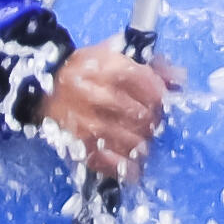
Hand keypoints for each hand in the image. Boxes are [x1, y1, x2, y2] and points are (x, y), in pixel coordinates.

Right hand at [41, 40, 173, 179]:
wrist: (43, 86)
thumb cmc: (87, 69)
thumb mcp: (116, 55)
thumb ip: (152, 65)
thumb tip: (180, 79)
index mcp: (108, 68)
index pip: (147, 85)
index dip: (159, 95)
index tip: (159, 101)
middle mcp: (98, 95)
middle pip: (142, 116)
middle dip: (152, 121)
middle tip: (151, 122)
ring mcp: (88, 123)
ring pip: (131, 141)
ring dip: (142, 144)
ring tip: (141, 140)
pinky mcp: (78, 145)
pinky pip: (109, 162)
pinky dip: (125, 168)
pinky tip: (133, 167)